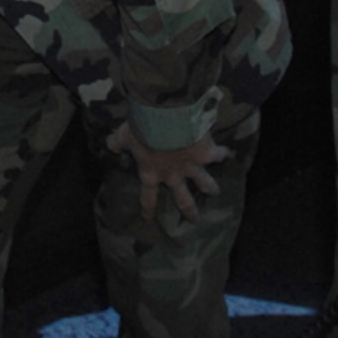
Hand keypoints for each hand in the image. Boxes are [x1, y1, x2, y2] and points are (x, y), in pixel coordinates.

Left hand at [105, 122, 229, 222]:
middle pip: (183, 199)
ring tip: (216, 192)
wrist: (165, 116)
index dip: (148, 210)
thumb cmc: (142, 127)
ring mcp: (192, 167)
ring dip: (211, 187)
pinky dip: (223, 153)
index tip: (149, 220)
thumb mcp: (124, 134)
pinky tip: (227, 153)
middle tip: (195, 220)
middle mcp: (173, 175)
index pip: (147, 197)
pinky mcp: (206, 154)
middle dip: (189, 211)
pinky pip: (218, 155)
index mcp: (151, 173)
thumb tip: (109, 145)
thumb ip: (116, 142)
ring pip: (205, 183)